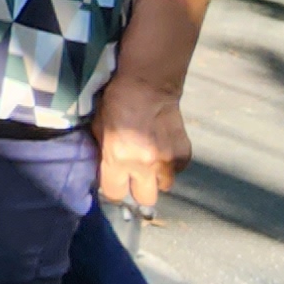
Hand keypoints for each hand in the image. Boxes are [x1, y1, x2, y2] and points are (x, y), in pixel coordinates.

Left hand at [91, 76, 191, 208]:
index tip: (114, 179)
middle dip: (138, 189)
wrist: (148, 84)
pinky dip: (171, 163)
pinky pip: (177, 169)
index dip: (114, 188)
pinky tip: (163, 147)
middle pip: (145, 199)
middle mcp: (145, 165)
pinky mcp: (184, 153)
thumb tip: (106, 172)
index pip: (115, 194)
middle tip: (134, 174)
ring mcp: (168, 160)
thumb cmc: (116, 103)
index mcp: (119, 159)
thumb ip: (104, 155)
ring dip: (157, 177)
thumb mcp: (99, 130)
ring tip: (150, 160)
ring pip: (165, 186)